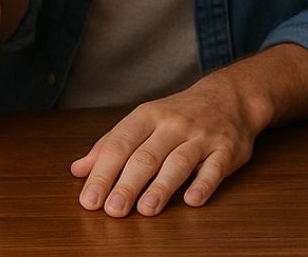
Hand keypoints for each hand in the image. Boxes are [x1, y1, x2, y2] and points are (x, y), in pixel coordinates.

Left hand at [70, 71, 268, 217]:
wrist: (230, 96)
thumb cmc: (179, 114)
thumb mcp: (144, 120)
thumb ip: (112, 144)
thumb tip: (77, 170)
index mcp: (148, 116)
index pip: (120, 144)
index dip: (103, 172)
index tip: (89, 200)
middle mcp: (173, 124)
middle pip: (147, 155)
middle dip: (128, 183)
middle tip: (112, 210)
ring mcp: (201, 137)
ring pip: (178, 161)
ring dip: (161, 186)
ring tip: (146, 209)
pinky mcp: (226, 150)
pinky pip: (215, 167)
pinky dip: (204, 183)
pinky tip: (192, 200)